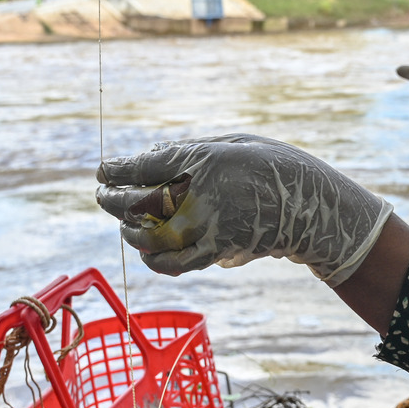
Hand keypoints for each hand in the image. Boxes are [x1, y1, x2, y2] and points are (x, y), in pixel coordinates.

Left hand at [95, 135, 392, 285]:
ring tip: (125, 225)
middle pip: (137, 202)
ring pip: (148, 236)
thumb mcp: (230, 144)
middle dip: (112, 199)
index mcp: (198, 161)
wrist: (306, 203)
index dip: (116, 171)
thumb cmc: (270, 165)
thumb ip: (188, 152)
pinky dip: (154, 260)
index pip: (141, 167)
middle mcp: (196, 195)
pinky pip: (173, 263)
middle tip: (102, 195)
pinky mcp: (214, 251)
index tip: (103, 171)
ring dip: (130, 231)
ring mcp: (204, 226)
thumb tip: (149, 159)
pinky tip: (147, 253)